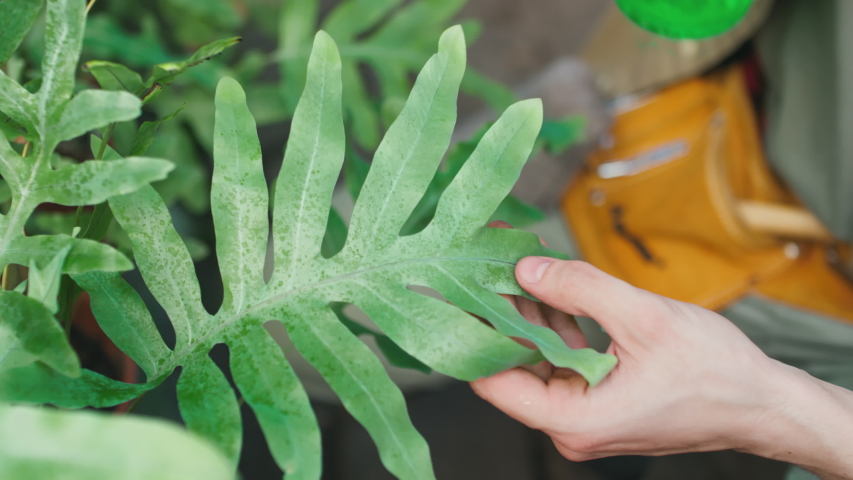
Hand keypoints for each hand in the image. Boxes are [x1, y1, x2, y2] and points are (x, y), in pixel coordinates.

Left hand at [472, 258, 792, 459]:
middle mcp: (572, 424)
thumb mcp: (644, 318)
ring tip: (514, 265)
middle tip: (484, 264)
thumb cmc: (715, 373)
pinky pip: (563, 360)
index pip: (494, 380)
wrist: (762, 404)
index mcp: (575, 419)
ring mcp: (585, 414)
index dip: (472, 332)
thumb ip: (580, 289)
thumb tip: (525, 269)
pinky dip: (556, 325)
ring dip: (528, 314)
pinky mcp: (599, 401)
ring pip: (537, 359)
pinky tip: (549, 287)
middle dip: (500, 313)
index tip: (455, 291)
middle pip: (513, 365)